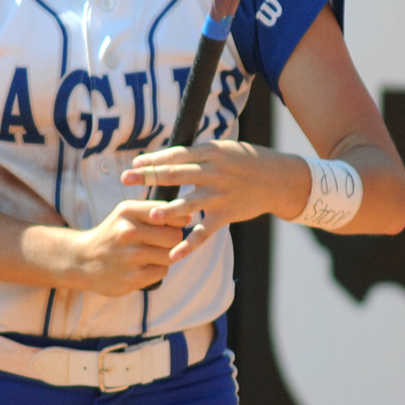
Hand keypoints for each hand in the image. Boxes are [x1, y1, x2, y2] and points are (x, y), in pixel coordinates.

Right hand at [63, 201, 184, 294]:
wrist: (82, 260)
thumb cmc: (113, 234)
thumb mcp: (126, 214)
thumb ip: (155, 211)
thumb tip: (188, 218)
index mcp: (129, 212)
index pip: (169, 212)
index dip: (176, 219)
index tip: (172, 224)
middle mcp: (130, 232)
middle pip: (175, 236)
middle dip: (172, 239)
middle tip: (160, 242)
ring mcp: (132, 256)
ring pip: (171, 255)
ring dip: (165, 256)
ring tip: (150, 254)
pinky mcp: (134, 278)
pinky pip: (163, 271)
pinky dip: (157, 269)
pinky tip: (143, 266)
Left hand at [122, 141, 309, 262]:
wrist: (278, 179)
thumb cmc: (247, 161)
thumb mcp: (223, 149)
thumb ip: (198, 155)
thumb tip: (167, 157)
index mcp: (211, 153)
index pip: (176, 155)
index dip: (154, 159)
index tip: (135, 163)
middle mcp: (214, 172)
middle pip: (176, 174)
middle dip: (148, 176)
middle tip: (126, 179)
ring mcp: (220, 195)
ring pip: (189, 203)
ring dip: (169, 210)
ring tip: (150, 215)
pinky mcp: (226, 214)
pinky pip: (204, 232)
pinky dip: (190, 244)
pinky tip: (174, 254)